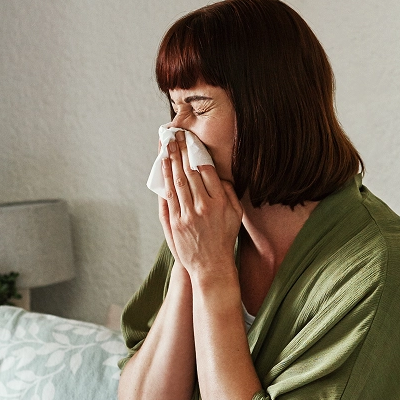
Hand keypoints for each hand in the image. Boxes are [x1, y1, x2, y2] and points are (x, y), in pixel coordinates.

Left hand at [160, 130, 243, 283]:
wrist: (211, 265)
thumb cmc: (224, 238)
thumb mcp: (236, 215)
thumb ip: (229, 193)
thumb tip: (220, 175)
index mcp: (220, 202)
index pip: (206, 170)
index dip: (197, 152)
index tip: (192, 140)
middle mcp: (203, 206)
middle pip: (189, 172)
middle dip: (182, 150)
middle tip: (176, 135)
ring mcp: (188, 215)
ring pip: (177, 181)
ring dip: (171, 160)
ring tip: (167, 144)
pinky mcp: (176, 222)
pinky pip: (169, 195)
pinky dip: (165, 178)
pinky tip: (164, 165)